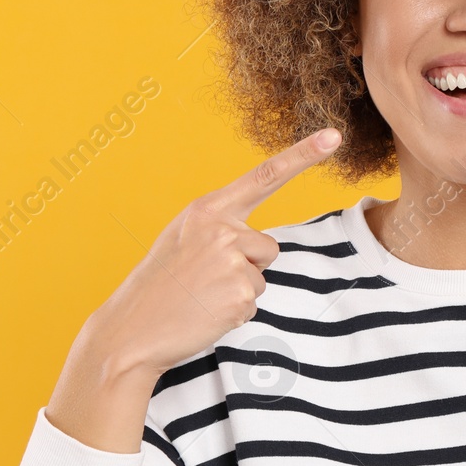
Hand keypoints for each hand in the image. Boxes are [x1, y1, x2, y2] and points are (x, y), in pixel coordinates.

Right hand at [81, 127, 343, 376]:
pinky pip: (254, 303)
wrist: (132, 329)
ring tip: (201, 296)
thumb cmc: (159, 286)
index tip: (333, 137)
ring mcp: (233, 261)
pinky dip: (234, 313)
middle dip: (247, 267)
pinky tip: (205, 313)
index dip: (303, 155)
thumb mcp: (183, 239)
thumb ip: (219, 228)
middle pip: (267, 247)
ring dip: (239, 290)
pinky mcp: (242, 294)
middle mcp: (223, 229)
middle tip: (202, 281)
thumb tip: (254, 240)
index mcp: (207, 210)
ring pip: (262, 276)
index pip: (265, 176)